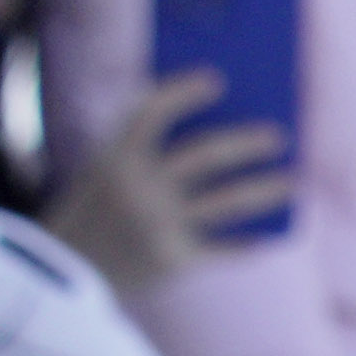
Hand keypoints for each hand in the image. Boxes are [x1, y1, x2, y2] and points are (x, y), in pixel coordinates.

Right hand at [43, 70, 296, 296]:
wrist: (61, 275)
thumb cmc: (96, 212)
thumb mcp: (106, 174)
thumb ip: (147, 153)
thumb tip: (223, 133)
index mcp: (114, 157)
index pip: (151, 112)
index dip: (183, 93)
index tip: (216, 79)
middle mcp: (138, 187)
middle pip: (206, 154)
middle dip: (247, 142)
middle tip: (280, 135)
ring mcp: (158, 224)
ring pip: (229, 201)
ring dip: (266, 189)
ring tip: (294, 182)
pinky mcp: (174, 260)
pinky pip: (226, 247)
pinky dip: (250, 242)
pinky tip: (270, 236)